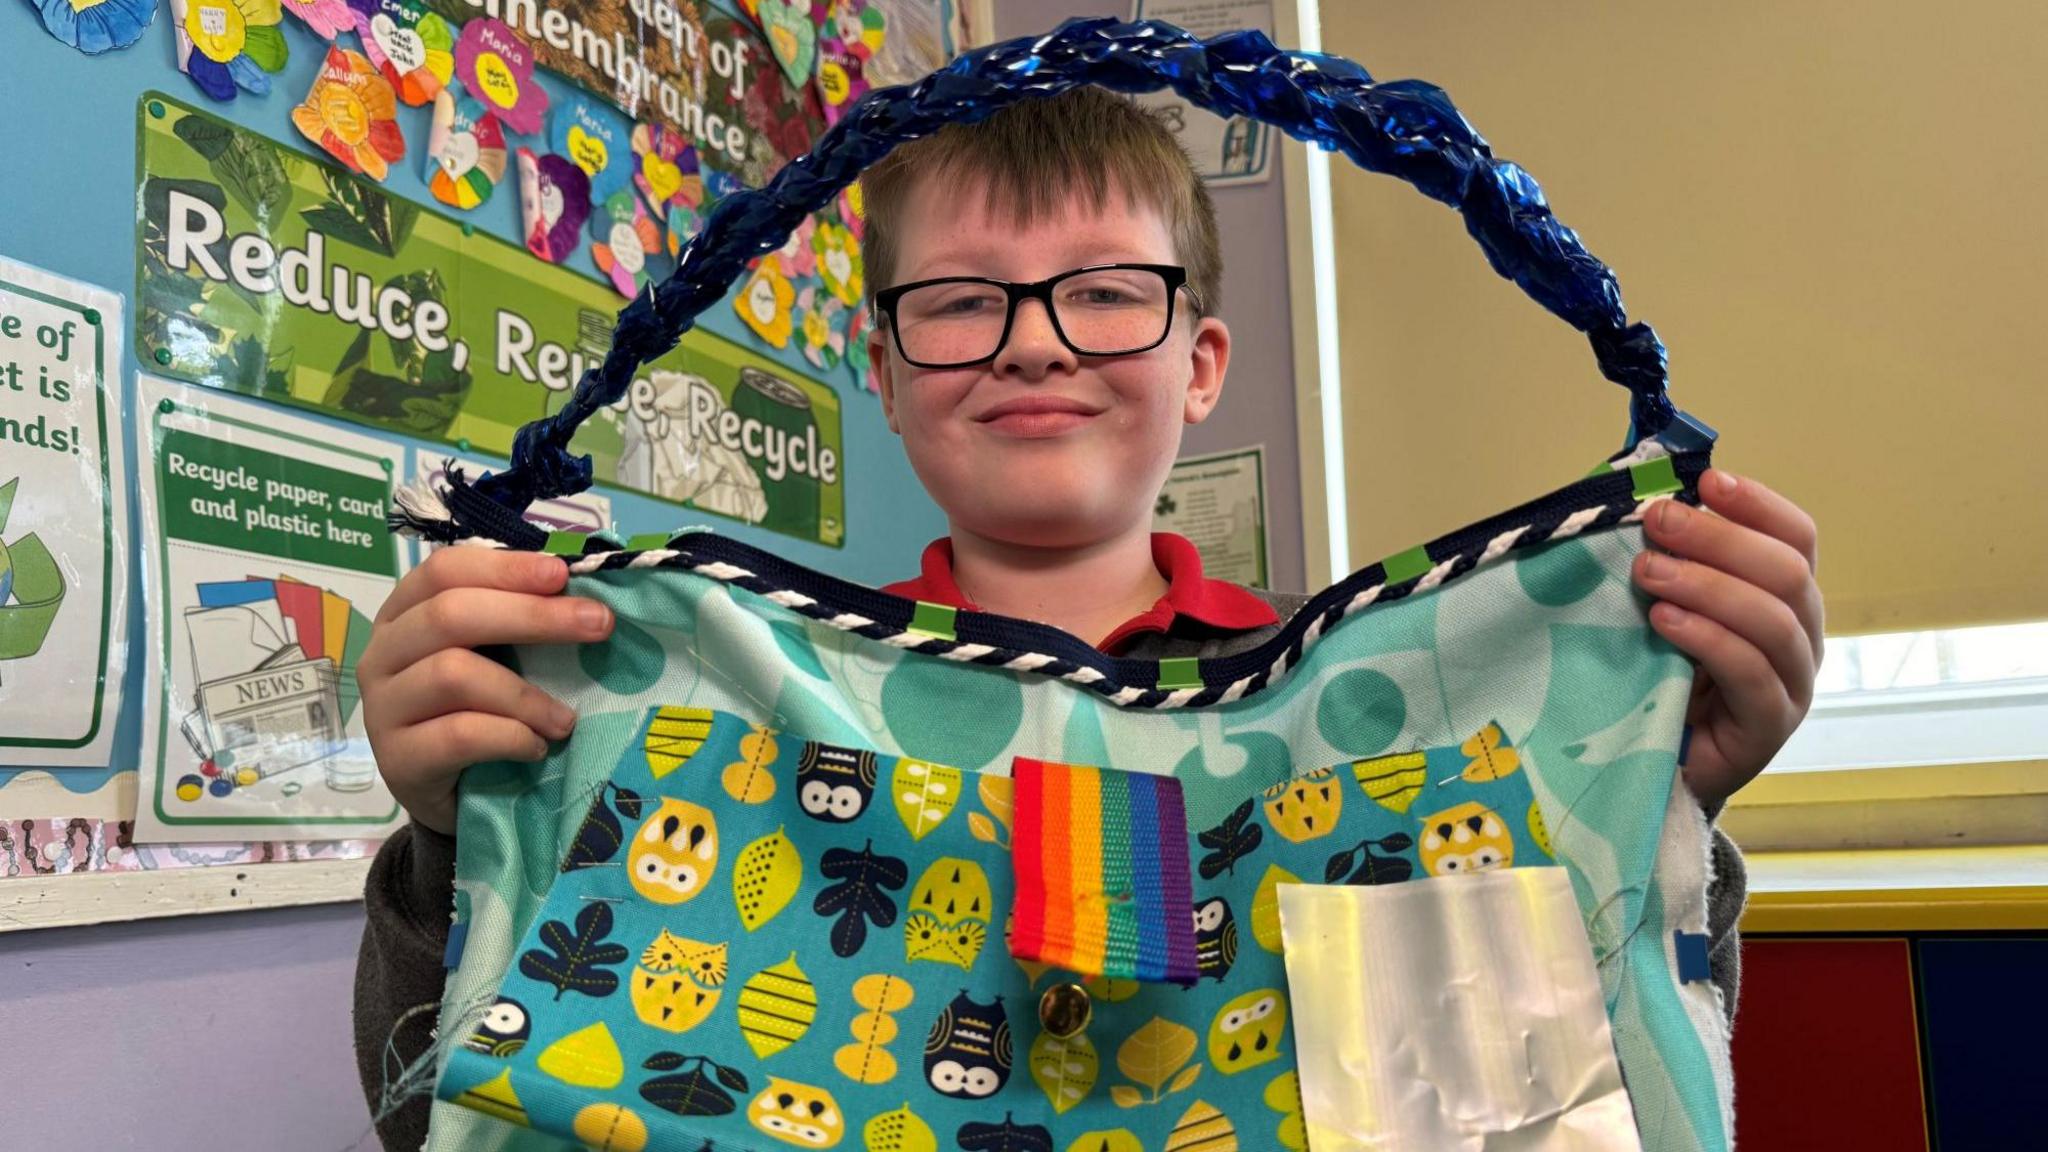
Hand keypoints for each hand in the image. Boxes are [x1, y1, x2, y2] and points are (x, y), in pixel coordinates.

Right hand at [356, 548, 613, 835]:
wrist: (450, 794)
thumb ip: (519, 620)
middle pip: (450, 616)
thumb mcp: (494, 656)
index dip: (505, 568)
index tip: (563, 574)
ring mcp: (383, 707)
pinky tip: (536, 747)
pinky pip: (459, 735)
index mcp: (404, 613)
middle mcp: (383, 653)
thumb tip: (585, 595)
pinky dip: (510, 737)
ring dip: (525, 695)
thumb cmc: (478, 710)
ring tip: (565, 720)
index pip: (444, 571)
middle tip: (598, 625)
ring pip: (454, 675)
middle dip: (533, 616)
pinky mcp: (398, 759)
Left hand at [1632, 469, 1823, 809]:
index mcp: (1786, 597)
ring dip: (1707, 585)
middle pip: (1786, 571)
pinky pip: (1751, 674)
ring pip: (1773, 620)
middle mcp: (1802, 635)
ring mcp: (1792, 684)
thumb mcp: (1669, 606)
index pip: (1796, 537)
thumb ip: (1671, 560)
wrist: (1659, 764)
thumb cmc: (1666, 676)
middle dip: (1719, 538)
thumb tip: (1644, 499)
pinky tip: (1664, 621)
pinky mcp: (1769, 727)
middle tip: (1657, 522)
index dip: (1756, 504)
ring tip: (1649, 572)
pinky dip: (1708, 639)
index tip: (1705, 480)